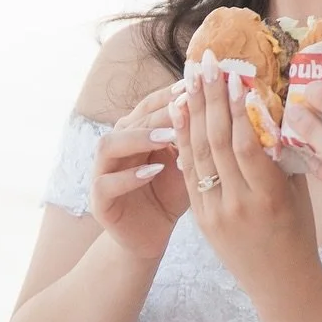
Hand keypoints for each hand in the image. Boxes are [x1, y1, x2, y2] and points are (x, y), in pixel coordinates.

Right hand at [90, 83, 188, 261]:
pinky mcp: (98, 200)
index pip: (149, 105)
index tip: (196, 85)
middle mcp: (115, 146)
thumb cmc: (172, 193)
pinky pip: (106, 183)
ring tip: (169, 137)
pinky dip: (129, 176)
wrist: (151, 235)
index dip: (170, 94)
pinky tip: (152, 171)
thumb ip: (193, 137)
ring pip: (109, 145)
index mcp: (135, 133)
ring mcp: (102, 172)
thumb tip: (223, 105)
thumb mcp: (187, 162)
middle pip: (131, 120)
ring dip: (139, 138)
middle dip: (159, 112)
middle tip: (186, 105)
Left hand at [174, 51, 316, 299]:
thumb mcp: (299, 192)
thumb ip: (282, 155)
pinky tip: (179, 114)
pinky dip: (183, 140)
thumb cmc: (299, 234)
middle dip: (211, 98)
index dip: (237, 109)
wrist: (281, 286)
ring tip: (191, 79)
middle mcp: (238, 204)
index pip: (246, 145)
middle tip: (209, 63)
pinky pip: (190, 173)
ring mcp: (215, 213)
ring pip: (198, 155)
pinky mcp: (201, 220)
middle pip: (217, 142)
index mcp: (270, 197)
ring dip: (193, 112)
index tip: (235, 76)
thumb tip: (266, 109)